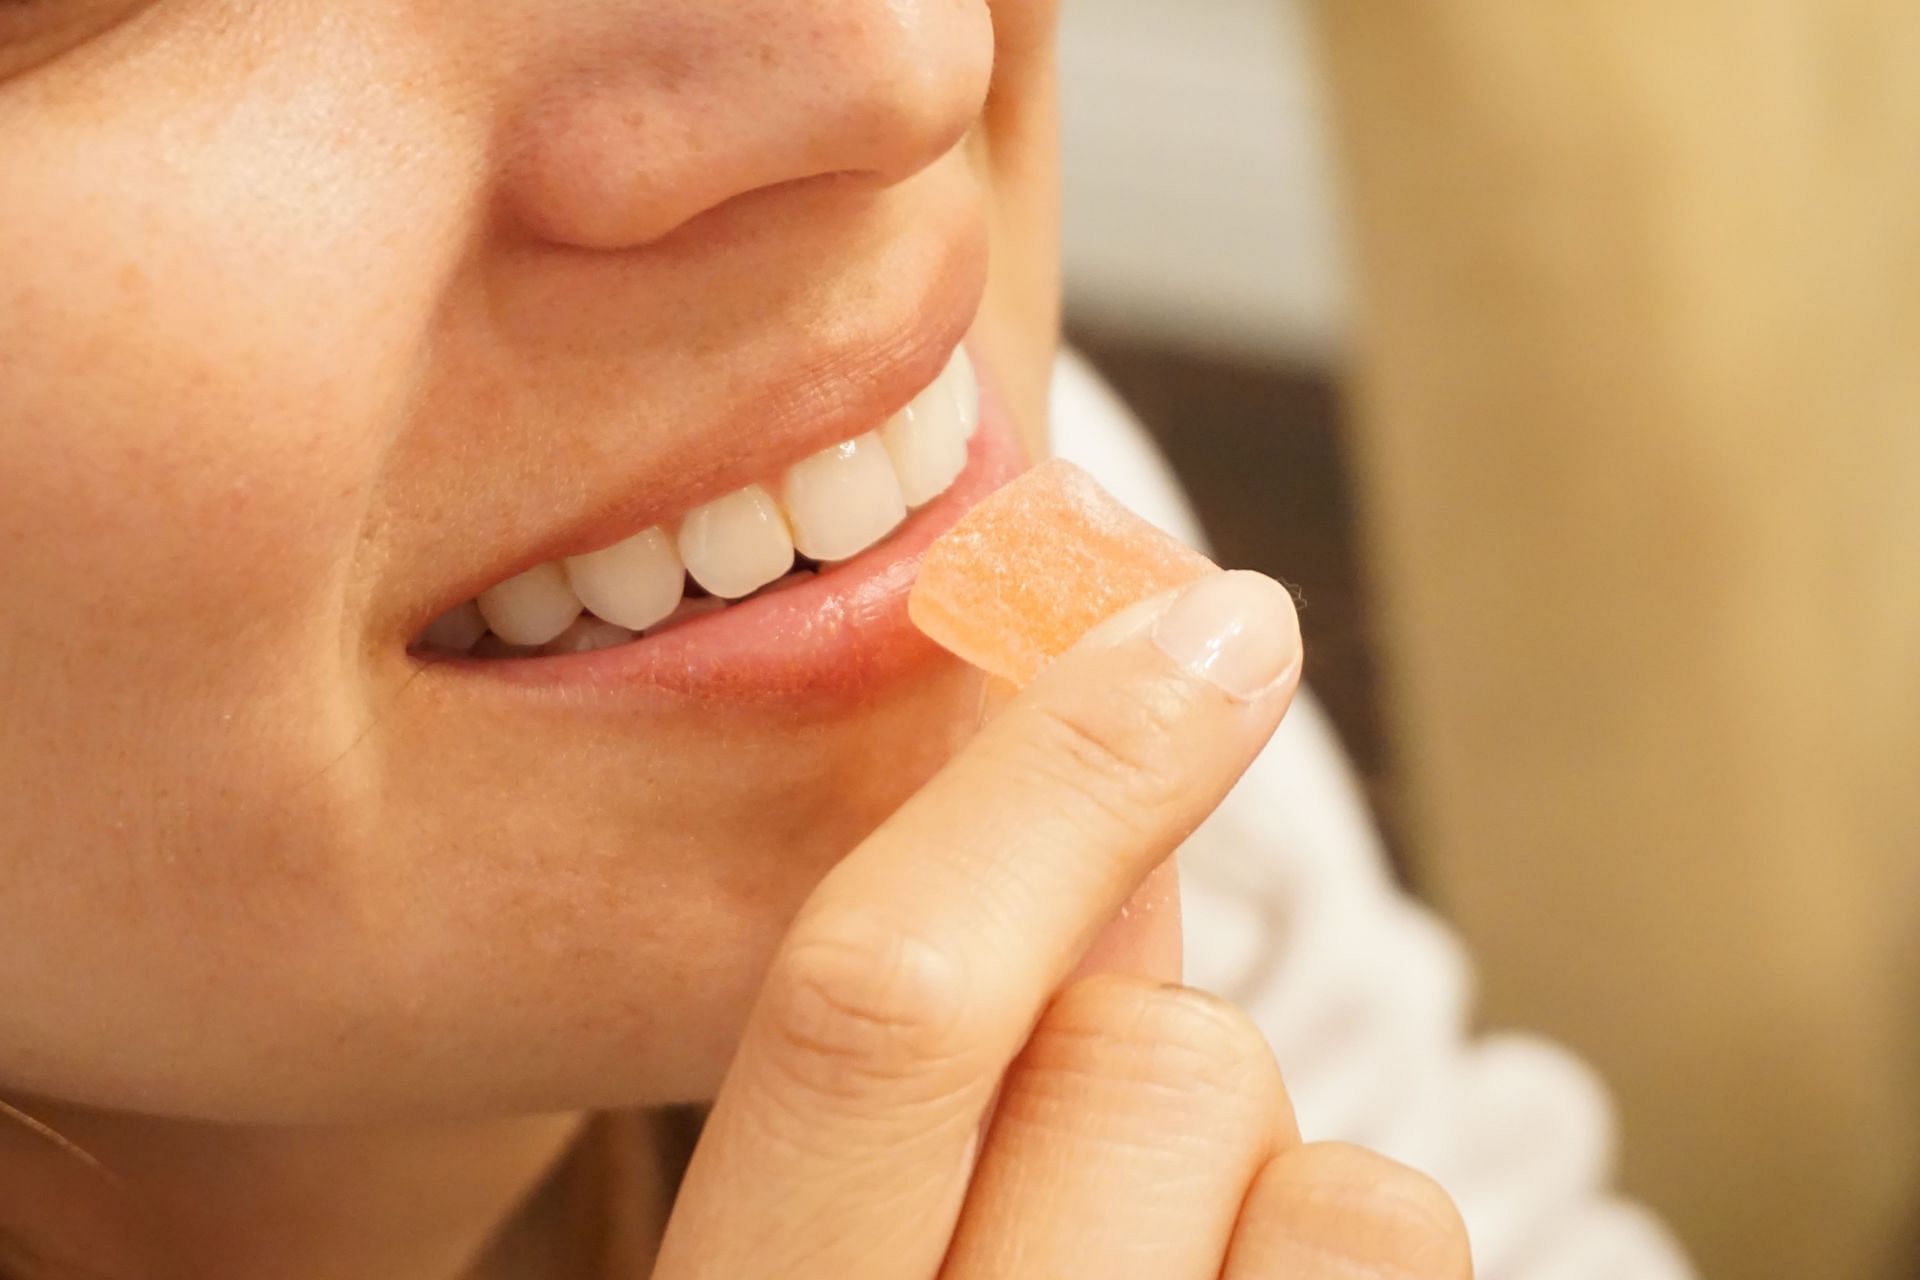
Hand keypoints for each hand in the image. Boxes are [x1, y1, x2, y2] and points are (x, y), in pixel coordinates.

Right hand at [655, 570, 1470, 1278]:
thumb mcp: (827, 1249)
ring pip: (1320, 1168)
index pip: (878, 1011)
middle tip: (1086, 1164)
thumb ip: (934, 1050)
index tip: (1207, 623)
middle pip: (1147, 1057)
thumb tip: (1101, 799)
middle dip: (1145, 1048)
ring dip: (1256, 1184)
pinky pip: (1393, 1248)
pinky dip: (1341, 1268)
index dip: (1048, 778)